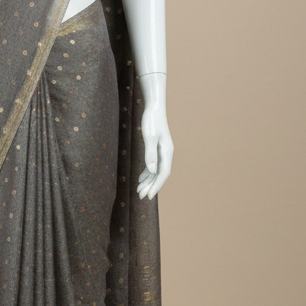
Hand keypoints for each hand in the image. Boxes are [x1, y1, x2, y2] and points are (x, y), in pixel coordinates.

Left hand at [137, 73, 172, 199]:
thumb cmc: (151, 121)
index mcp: (167, 152)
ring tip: (139, 191)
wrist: (154, 108)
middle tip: (141, 197)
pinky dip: (146, 173)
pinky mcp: (156, 149)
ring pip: (155, 171)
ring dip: (148, 182)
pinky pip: (152, 165)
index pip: (163, 174)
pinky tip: (140, 179)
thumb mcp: (149, 137)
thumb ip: (151, 154)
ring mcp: (161, 152)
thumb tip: (152, 170)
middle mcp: (166, 154)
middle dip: (151, 186)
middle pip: (159, 175)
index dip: (156, 186)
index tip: (149, 196)